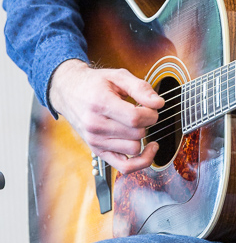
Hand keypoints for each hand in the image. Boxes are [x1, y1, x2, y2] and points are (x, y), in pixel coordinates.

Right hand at [49, 59, 164, 172]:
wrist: (69, 92)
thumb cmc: (95, 83)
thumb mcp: (118, 76)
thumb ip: (140, 88)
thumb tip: (159, 103)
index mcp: (100, 104)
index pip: (135, 118)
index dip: (151, 113)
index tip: (152, 106)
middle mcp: (95, 126)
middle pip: (137, 133)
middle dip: (147, 122)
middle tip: (143, 111)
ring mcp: (95, 141)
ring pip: (134, 148)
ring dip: (142, 136)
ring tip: (136, 124)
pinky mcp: (98, 151)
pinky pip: (125, 167)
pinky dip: (141, 161)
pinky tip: (148, 148)